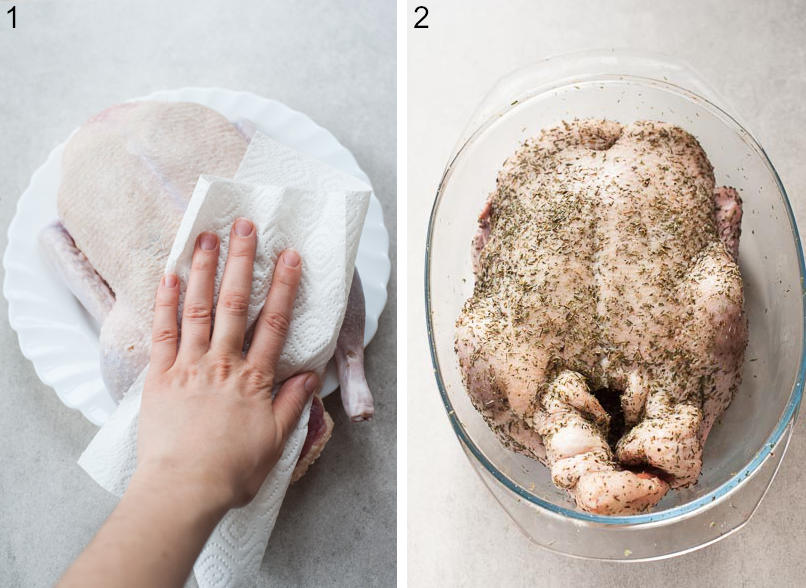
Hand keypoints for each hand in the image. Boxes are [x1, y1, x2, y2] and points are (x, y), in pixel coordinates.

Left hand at [134, 218, 318, 512]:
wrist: (183, 491)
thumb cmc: (232, 472)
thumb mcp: (276, 441)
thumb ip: (293, 403)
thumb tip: (309, 375)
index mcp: (254, 379)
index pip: (274, 323)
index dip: (283, 286)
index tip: (289, 256)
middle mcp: (222, 363)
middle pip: (233, 304)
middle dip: (240, 261)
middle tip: (244, 225)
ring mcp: (189, 366)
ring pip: (197, 309)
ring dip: (202, 270)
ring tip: (205, 236)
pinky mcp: (160, 376)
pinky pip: (162, 332)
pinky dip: (165, 302)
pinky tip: (168, 275)